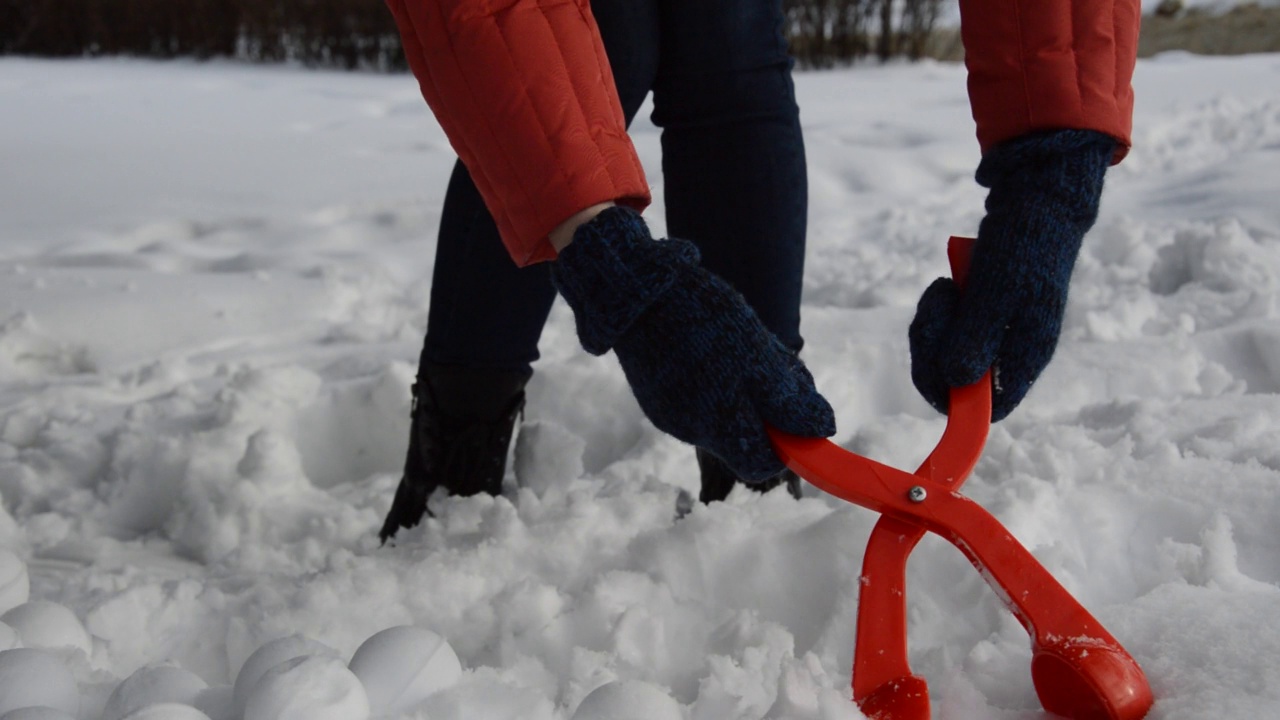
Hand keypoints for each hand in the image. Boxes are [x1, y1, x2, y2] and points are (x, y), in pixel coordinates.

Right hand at [551, 207, 834, 479]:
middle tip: (767, 369)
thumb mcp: (759, 354)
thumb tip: (823, 429)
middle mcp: (691, 431)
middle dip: (762, 413)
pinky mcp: (655, 399)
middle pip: (742, 440)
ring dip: (735, 396)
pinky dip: (708, 387)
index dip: (784, 443)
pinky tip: (704, 349)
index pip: (762, 464)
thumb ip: (790, 399)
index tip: (793, 412)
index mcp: (719, 425)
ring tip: (731, 348)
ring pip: (720, 420)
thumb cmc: (705, 318)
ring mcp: (670, 416)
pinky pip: (694, 406)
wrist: (636, 291)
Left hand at [909, 130, 1114, 420]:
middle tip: (938, 304)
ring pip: (941, 359)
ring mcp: (992, 340)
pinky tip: (946, 288)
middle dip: (933, 349)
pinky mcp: (977, 321)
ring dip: (931, 326)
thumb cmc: (1021, 248)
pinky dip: (935, 314)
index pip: (987, 410)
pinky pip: (941, 334)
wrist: (1032, 207)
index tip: (935, 363)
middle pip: (953, 385)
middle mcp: (1008, 357)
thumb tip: (953, 381)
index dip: (954, 400)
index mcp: (1024, 359)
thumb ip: (976, 339)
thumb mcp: (995, 293)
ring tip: (945, 290)